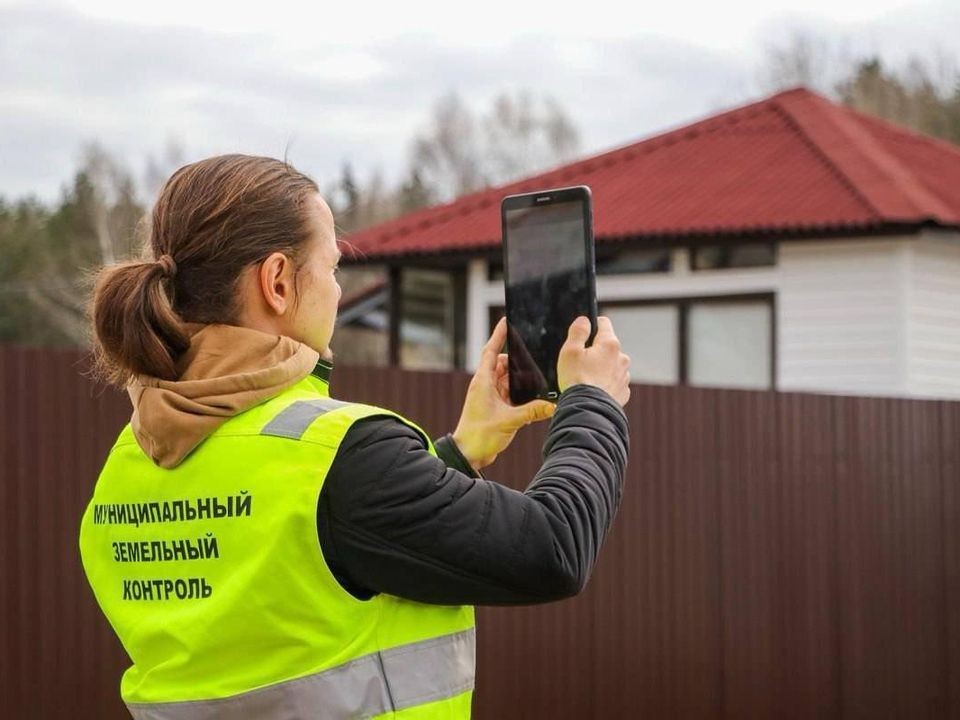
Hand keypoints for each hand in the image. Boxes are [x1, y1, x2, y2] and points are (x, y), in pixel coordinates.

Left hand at [452, 317, 555, 470]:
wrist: (469, 454)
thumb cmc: (479, 435)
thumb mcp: (509, 421)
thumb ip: (532, 412)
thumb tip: (553, 405)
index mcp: (483, 382)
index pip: (490, 351)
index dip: (498, 335)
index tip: (507, 321)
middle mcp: (486, 385)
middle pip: (504, 364)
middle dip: (518, 362)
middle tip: (535, 359)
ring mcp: (490, 396)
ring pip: (509, 380)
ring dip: (521, 380)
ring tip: (537, 379)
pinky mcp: (496, 407)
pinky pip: (511, 394)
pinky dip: (521, 394)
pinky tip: (534, 398)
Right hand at [557, 316, 630, 405]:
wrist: (587, 410)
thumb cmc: (577, 381)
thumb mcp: (570, 351)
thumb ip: (578, 331)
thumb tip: (584, 320)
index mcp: (609, 344)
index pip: (604, 323)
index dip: (592, 325)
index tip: (584, 334)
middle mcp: (621, 358)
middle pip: (607, 346)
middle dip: (596, 351)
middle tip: (580, 362)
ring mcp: (624, 376)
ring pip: (612, 365)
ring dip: (602, 368)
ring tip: (587, 379)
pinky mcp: (623, 391)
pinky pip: (614, 382)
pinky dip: (605, 383)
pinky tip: (594, 389)